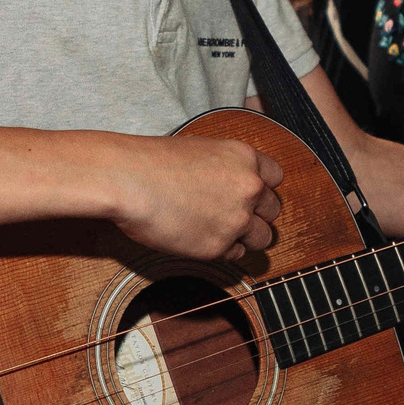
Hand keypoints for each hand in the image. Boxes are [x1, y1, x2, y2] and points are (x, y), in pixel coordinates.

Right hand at [109, 133, 283, 261]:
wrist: (128, 180)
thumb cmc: (151, 162)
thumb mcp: (199, 149)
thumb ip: (224, 168)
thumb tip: (228, 186)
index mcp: (244, 158)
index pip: (275, 177)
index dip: (260, 187)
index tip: (248, 194)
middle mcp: (248, 188)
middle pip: (273, 209)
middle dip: (257, 214)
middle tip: (232, 215)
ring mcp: (236, 219)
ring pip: (263, 237)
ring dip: (246, 237)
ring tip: (221, 231)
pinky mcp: (218, 246)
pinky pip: (235, 254)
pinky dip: (223, 250)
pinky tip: (201, 239)